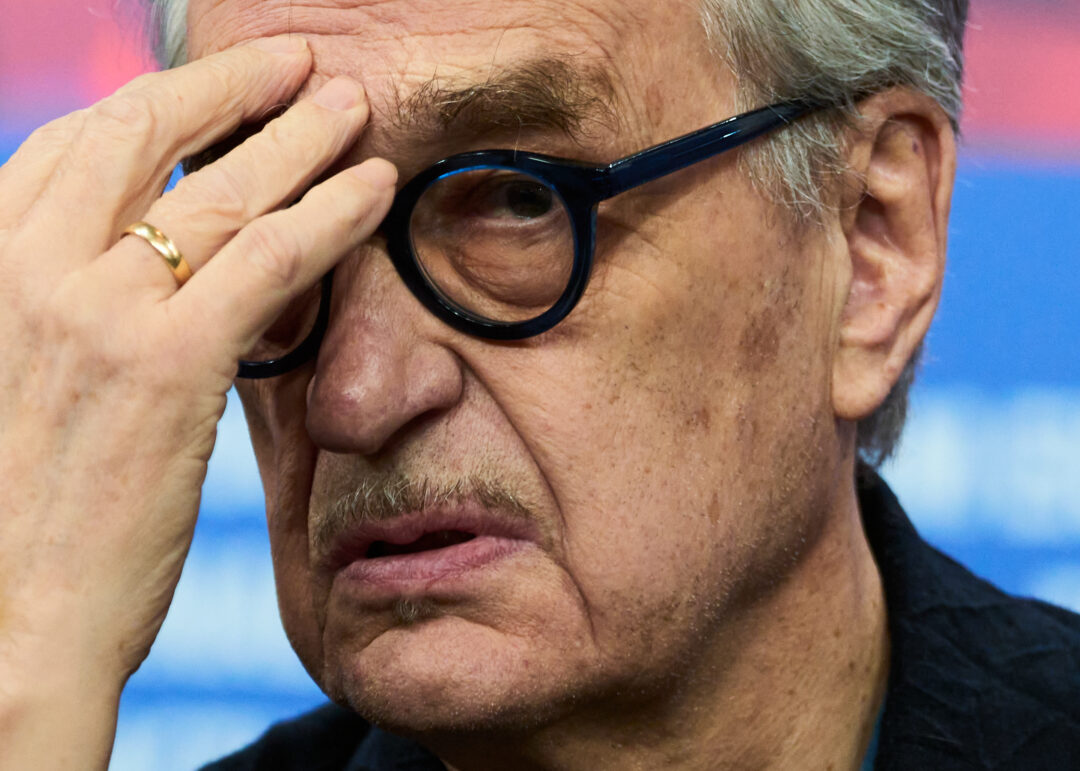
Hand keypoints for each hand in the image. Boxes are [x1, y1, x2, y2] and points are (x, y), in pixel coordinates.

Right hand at [0, 35, 394, 768]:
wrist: (5, 622)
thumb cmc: (17, 518)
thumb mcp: (19, 382)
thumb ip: (66, 316)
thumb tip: (143, 275)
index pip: (73, 150)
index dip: (154, 108)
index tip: (212, 98)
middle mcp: (30, 270)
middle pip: (140, 133)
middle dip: (228, 88)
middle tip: (295, 64)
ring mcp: (97, 312)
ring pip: (217, 188)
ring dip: (296, 133)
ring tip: (353, 103)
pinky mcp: (168, 366)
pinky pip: (270, 259)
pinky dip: (332, 212)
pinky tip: (376, 184)